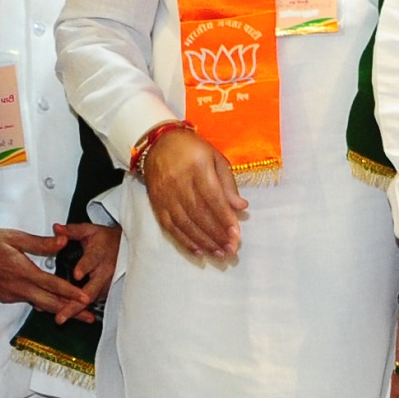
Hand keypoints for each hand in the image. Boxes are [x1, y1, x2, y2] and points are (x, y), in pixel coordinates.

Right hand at [0, 226, 91, 315]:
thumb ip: (41, 243)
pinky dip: (43, 304)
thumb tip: (64, 241)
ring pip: (40, 305)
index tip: (86, 299)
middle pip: (50, 304)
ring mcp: (10, 295)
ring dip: (59, 309)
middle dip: (72, 312)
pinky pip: (28, 302)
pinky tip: (55, 305)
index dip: (71, 293)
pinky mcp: (5, 297)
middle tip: (91, 318)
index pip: (52, 285)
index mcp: (22, 272)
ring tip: (78, 314)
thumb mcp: (15, 238)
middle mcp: (17, 288)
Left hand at [57, 219, 121, 316]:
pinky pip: (94, 301)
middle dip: (76, 303)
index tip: (77, 274)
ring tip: (60, 317)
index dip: (85, 266)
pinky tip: (67, 314)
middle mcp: (105, 270)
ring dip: (77, 309)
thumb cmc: (105, 239)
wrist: (126, 247)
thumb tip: (56, 228)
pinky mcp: (108, 290)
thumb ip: (71, 231)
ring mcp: (108, 283)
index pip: (93, 259)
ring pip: (92, 299)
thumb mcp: (89, 230)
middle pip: (91, 290)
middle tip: (61, 314)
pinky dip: (82, 309)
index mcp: (100, 252)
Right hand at [141, 126, 248, 263]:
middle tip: (231, 250)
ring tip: (219, 254)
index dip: (224, 217)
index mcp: (197, 167)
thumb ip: (228, 184)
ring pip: (184, 223)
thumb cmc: (193, 150)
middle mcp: (179, 182)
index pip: (212, 197)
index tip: (236, 235)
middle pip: (199, 213)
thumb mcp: (215, 158)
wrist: (158, 143)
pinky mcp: (156, 203)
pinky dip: (184, 241)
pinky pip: (170, 226)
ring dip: (203, 242)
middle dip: (216, 235)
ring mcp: (165, 194)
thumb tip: (242, 207)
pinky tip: (198, 252)